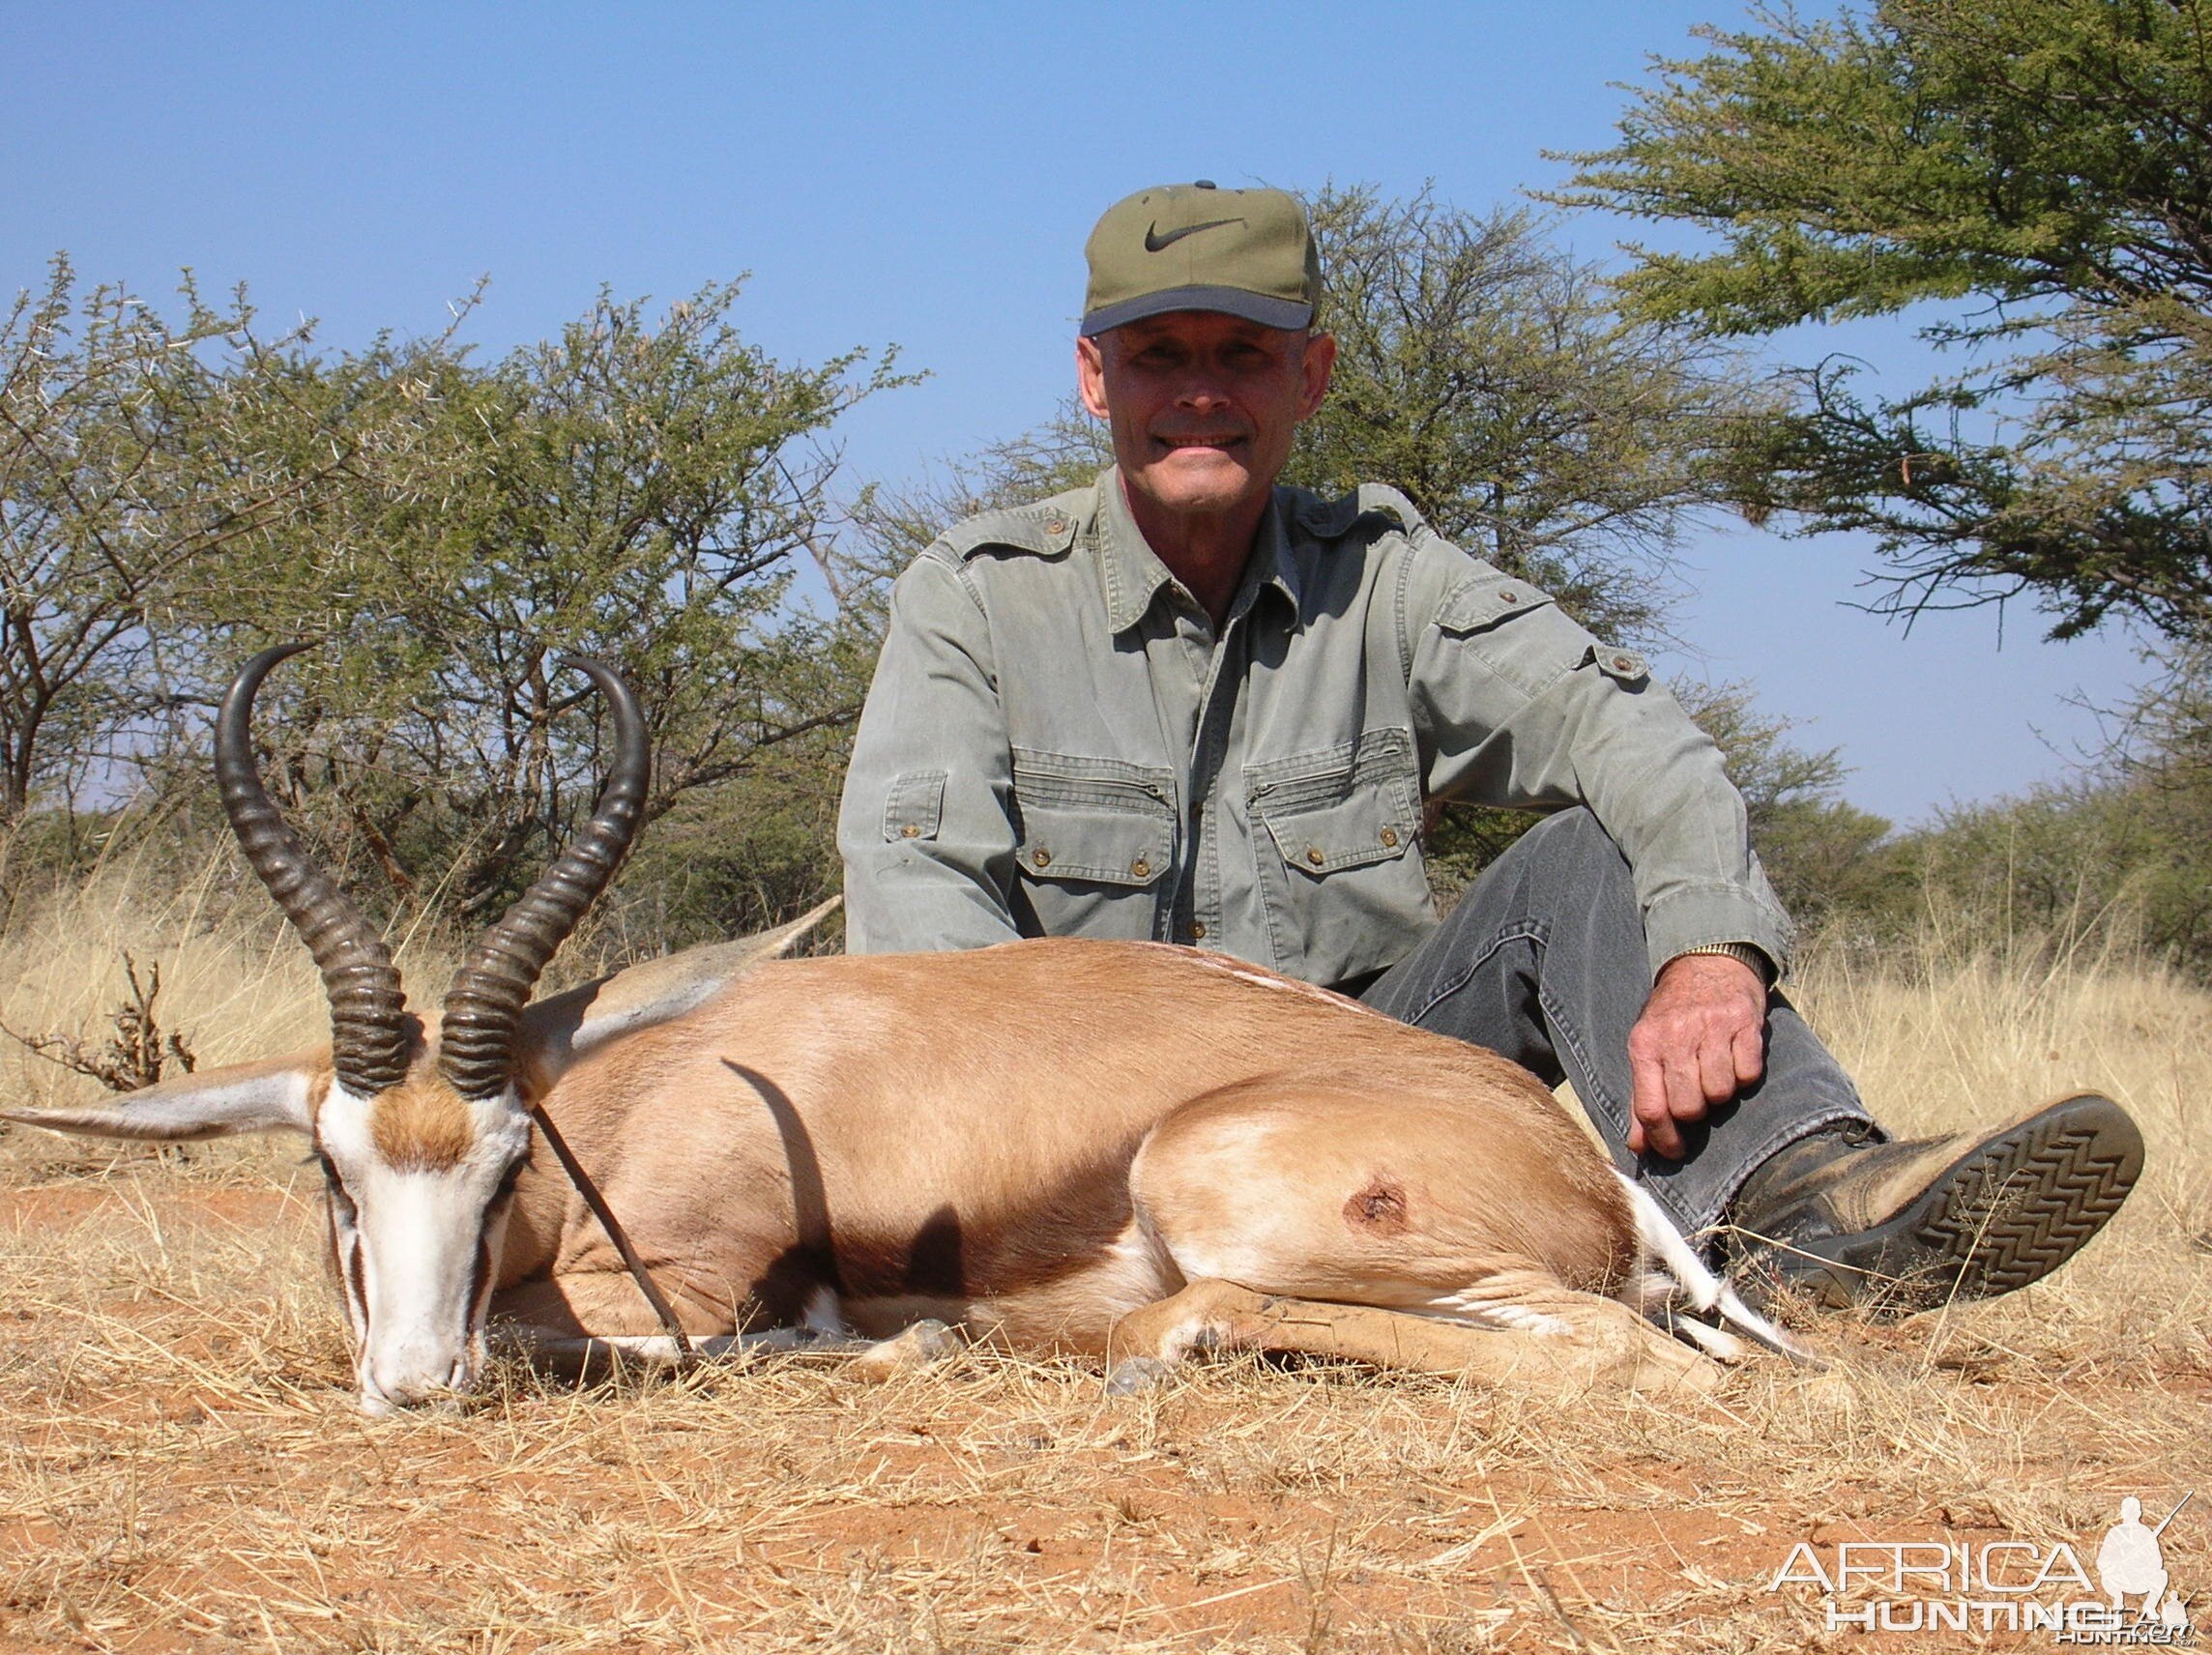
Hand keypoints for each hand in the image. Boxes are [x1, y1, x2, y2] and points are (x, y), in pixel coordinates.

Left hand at [1625, 952, 1767, 1159]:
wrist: (1705, 962)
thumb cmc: (1672, 1014)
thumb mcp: (1647, 1047)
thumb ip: (1642, 1096)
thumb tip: (1639, 1146)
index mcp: (1645, 1045)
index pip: (1650, 1108)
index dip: (1663, 1140)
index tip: (1673, 1151)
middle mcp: (1676, 1036)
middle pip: (1689, 1107)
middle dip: (1695, 1113)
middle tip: (1697, 1098)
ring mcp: (1712, 1028)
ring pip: (1720, 1093)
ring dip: (1720, 1093)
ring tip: (1714, 1073)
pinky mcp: (1745, 1023)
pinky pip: (1749, 1073)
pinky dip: (1745, 1075)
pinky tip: (1735, 1058)